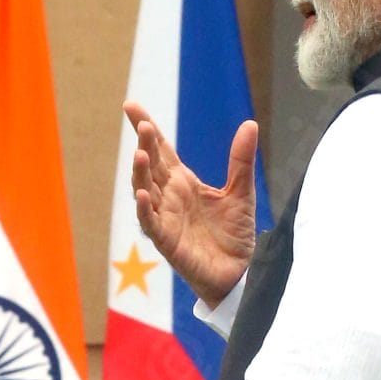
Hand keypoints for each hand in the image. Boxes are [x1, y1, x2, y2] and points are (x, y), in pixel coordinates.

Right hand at [127, 104, 258, 309]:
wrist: (239, 273)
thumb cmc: (235, 235)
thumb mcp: (241, 192)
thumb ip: (241, 160)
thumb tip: (250, 123)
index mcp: (183, 182)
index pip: (160, 150)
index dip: (146, 128)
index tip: (131, 106)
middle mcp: (170, 197)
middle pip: (151, 165)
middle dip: (144, 145)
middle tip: (144, 125)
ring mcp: (165, 218)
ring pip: (145, 190)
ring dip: (140, 174)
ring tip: (140, 154)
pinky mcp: (167, 241)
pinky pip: (150, 223)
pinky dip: (144, 210)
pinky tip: (143, 195)